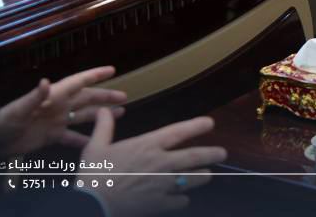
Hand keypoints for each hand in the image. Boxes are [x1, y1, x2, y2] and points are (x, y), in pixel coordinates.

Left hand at [0, 66, 125, 156]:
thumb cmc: (6, 120)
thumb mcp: (20, 109)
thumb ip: (35, 96)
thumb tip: (46, 81)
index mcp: (54, 96)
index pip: (78, 82)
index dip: (95, 75)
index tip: (112, 70)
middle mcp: (59, 106)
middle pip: (87, 99)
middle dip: (105, 96)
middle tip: (124, 96)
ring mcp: (57, 121)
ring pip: (84, 116)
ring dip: (101, 116)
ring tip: (120, 114)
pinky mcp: (52, 136)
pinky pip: (73, 138)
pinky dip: (86, 140)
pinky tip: (97, 143)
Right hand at [80, 108, 226, 216]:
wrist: (92, 205)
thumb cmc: (94, 175)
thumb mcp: (95, 147)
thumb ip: (104, 127)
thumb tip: (103, 110)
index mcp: (147, 146)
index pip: (179, 131)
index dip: (197, 126)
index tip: (210, 123)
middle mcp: (160, 163)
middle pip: (195, 156)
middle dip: (213, 153)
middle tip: (222, 153)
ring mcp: (163, 184)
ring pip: (194, 179)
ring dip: (202, 176)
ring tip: (207, 174)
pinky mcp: (161, 203)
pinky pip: (181, 201)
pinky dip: (183, 199)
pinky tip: (181, 198)